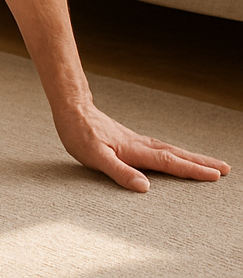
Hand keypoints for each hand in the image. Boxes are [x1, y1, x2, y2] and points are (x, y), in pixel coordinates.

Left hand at [54, 100, 230, 190]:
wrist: (71, 108)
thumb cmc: (79, 133)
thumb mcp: (95, 157)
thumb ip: (119, 172)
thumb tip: (145, 187)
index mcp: (134, 150)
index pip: (168, 162)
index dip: (191, 170)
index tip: (214, 175)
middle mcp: (139, 144)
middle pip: (175, 154)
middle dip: (200, 162)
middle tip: (225, 169)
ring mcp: (135, 141)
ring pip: (168, 150)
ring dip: (190, 157)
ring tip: (208, 164)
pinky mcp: (129, 140)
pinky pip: (159, 148)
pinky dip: (173, 153)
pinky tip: (174, 156)